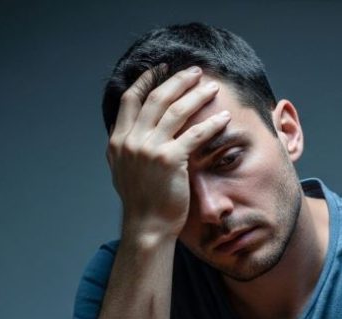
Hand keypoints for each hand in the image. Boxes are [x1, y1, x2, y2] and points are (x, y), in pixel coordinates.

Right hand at [106, 66, 231, 238]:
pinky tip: (223, 117)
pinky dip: (211, 123)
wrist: (147, 226)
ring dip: (196, 95)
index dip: (146, 80)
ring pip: (176, 111)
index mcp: (118, 140)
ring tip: (211, 87)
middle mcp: (131, 140)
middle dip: (177, 81)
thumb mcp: (121, 169)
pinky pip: (194, 134)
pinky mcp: (170, 160)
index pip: (130, 100)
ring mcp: (150, 149)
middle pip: (156, 98)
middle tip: (195, 71)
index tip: (161, 68)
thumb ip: (124, 146)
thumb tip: (126, 126)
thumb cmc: (141, 201)